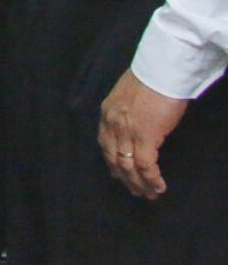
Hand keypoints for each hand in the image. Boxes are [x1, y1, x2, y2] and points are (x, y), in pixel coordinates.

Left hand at [100, 69, 187, 198]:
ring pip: (128, 166)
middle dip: (124, 178)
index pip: (104, 144)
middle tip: (135, 191)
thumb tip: (135, 124)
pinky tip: (158, 187)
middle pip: (113, 159)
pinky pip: (145, 165)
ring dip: (138, 183)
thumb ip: (126, 112)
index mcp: (107, 113)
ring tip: (148, 194)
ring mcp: (127, 131)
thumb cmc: (149, 79)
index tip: (117, 175)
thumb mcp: (127, 96)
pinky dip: (151, 179)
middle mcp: (112, 124)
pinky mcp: (145, 136)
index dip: (111, 162)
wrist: (160, 70)